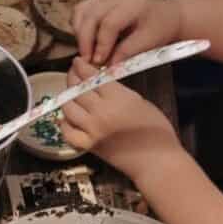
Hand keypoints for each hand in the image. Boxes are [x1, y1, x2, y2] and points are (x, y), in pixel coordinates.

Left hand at [61, 57, 178, 181]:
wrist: (157, 162)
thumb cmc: (157, 131)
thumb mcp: (141, 102)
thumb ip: (119, 92)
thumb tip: (102, 84)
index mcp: (117, 97)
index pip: (92, 77)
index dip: (81, 67)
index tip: (77, 62)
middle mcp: (100, 111)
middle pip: (77, 90)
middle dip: (72, 78)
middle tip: (72, 74)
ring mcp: (91, 129)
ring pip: (68, 108)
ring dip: (67, 98)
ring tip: (70, 94)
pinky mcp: (88, 145)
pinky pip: (67, 132)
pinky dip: (65, 123)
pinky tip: (67, 118)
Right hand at [73, 0, 181, 64]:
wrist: (165, 15)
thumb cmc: (160, 27)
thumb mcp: (149, 42)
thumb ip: (127, 52)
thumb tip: (107, 65)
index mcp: (133, 4)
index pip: (110, 23)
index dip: (102, 44)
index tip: (98, 61)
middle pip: (91, 16)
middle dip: (86, 40)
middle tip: (87, 60)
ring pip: (81, 11)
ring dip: (79, 33)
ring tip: (86, 51)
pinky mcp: (98, 0)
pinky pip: (80, 11)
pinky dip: (78, 26)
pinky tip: (86, 40)